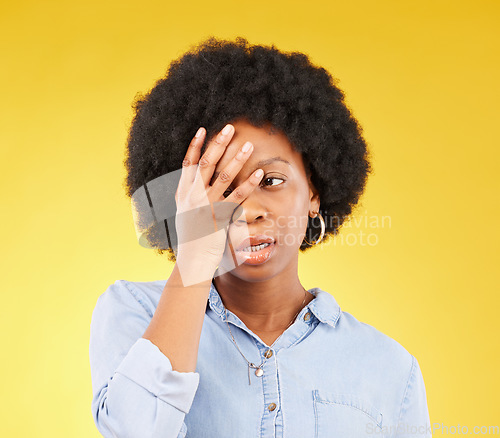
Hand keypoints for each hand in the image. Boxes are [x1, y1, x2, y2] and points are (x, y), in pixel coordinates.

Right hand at [174, 123, 263, 284]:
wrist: (193, 262)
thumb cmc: (191, 239)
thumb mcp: (184, 215)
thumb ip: (190, 197)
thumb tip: (196, 182)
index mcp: (183, 194)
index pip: (187, 164)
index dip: (195, 146)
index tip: (203, 130)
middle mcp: (193, 197)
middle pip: (206, 164)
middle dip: (218, 144)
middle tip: (229, 128)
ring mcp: (206, 206)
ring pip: (223, 176)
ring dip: (237, 159)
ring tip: (248, 145)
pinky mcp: (221, 217)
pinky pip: (237, 196)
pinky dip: (249, 183)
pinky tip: (258, 173)